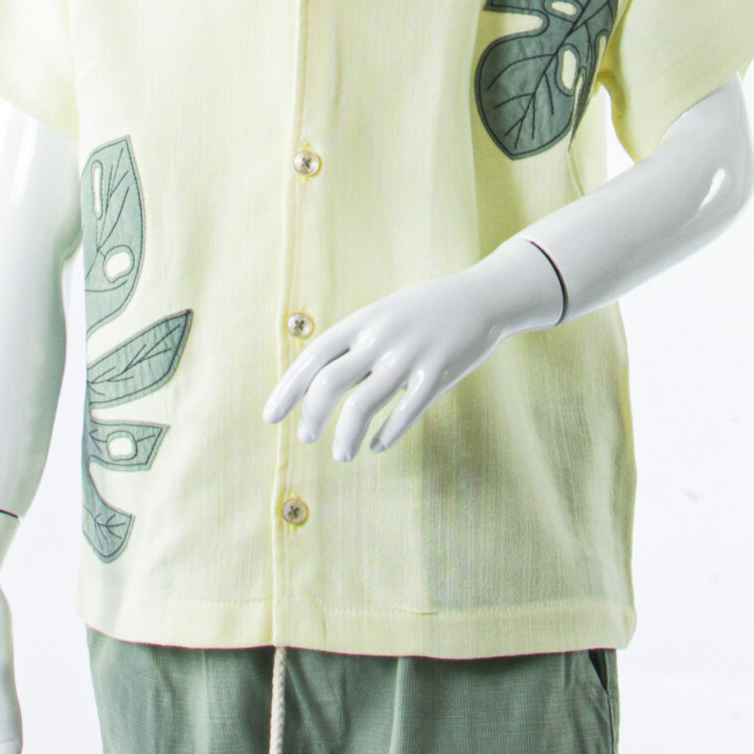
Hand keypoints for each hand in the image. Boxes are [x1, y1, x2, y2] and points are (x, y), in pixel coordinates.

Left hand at [262, 239, 562, 460]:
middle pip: (331, 383)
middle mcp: (381, 338)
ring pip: (365, 405)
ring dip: (346, 435)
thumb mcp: (384, 315)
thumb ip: (354, 342)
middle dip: (313, 415)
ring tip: (341, 455)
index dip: (289, 389)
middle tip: (306, 437)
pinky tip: (376, 446)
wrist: (483, 298)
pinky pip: (406, 412)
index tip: (271, 416)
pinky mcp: (438, 374)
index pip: (313, 357)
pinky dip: (386, 434)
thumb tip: (317, 377)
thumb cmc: (426, 310)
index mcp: (363, 322)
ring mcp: (410, 357)